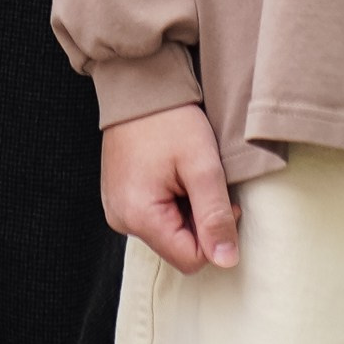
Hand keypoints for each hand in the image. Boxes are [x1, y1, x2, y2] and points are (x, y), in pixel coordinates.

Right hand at [101, 104, 239, 273]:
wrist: (139, 82)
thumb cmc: (170, 119)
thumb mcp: (202, 164)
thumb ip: (215, 215)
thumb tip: (227, 261)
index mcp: (138, 216)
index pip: (191, 259)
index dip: (215, 233)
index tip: (221, 197)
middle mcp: (121, 219)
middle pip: (178, 247)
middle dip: (199, 220)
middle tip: (204, 181)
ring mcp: (117, 209)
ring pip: (168, 233)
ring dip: (186, 210)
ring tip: (186, 173)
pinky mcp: (119, 198)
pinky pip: (153, 217)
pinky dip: (171, 201)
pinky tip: (172, 173)